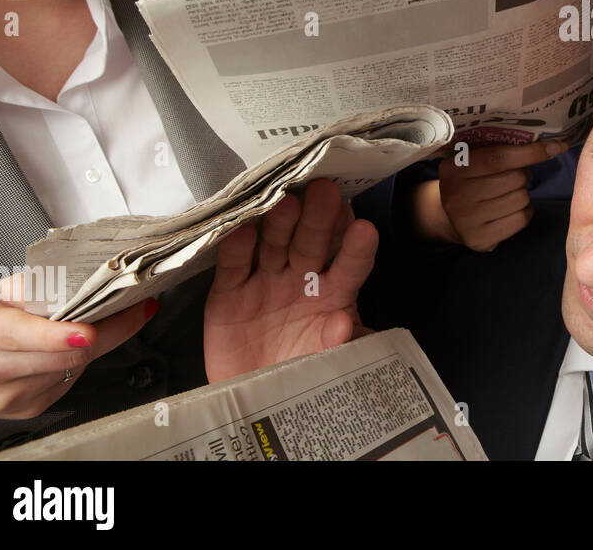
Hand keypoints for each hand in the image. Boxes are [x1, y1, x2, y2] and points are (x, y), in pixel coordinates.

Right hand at [0, 275, 154, 419]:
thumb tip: (79, 284)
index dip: (58, 336)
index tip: (90, 331)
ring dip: (92, 345)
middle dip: (105, 330)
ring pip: (72, 370)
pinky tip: (67, 349)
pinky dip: (77, 363)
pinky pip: (69, 383)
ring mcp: (4, 397)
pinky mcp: (25, 409)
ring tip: (95, 322)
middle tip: (130, 305)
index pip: (20, 335)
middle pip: (61, 357)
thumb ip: (33, 286)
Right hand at [204, 179, 377, 383]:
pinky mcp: (229, 292)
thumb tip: (345, 322)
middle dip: (319, 219)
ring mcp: (265, 281)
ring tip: (287, 203)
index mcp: (334, 292)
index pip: (350, 265)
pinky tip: (243, 230)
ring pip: (274, 244)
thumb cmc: (302, 373)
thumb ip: (338, 345)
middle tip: (326, 193)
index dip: (356, 248)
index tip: (364, 230)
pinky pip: (233, 266)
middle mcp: (301, 278)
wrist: (255, 400)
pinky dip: (236, 248)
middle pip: (312, 243)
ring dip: (280, 223)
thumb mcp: (326, 364)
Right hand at [412, 140, 568, 250]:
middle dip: (524, 174)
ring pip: (521, 199)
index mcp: (454, 168)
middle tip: (517, 175)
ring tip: (510, 193)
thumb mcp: (472, 160)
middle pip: (514, 179)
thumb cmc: (470, 180)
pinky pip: (520, 220)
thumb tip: (549, 144)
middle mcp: (457, 195)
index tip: (555, 147)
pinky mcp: (479, 239)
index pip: (498, 157)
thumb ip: (498, 149)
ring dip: (524, 194)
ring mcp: (467, 220)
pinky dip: (525, 212)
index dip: (530, 152)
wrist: (448, 216)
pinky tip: (513, 209)